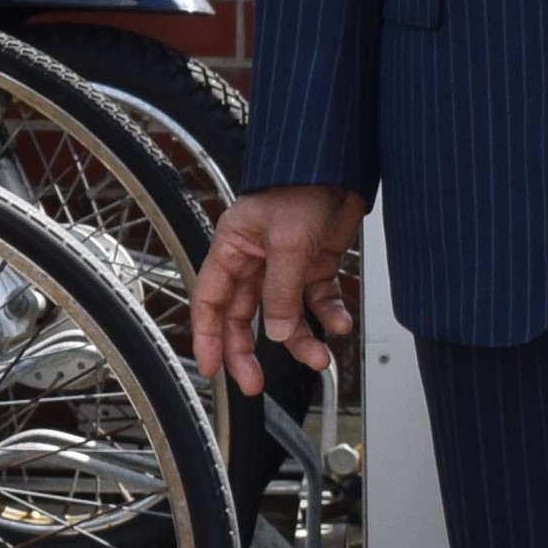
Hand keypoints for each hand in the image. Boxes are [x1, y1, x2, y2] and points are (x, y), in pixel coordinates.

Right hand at [191, 184, 364, 397]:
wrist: (340, 165)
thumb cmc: (302, 185)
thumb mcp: (287, 242)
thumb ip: (280, 292)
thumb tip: (279, 333)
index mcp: (232, 248)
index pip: (210, 301)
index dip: (207, 336)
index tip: (211, 368)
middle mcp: (254, 259)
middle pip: (244, 315)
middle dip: (250, 350)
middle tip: (255, 381)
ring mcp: (285, 263)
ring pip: (284, 314)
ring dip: (300, 338)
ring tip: (318, 357)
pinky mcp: (313, 263)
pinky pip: (316, 300)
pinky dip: (327, 315)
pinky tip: (339, 322)